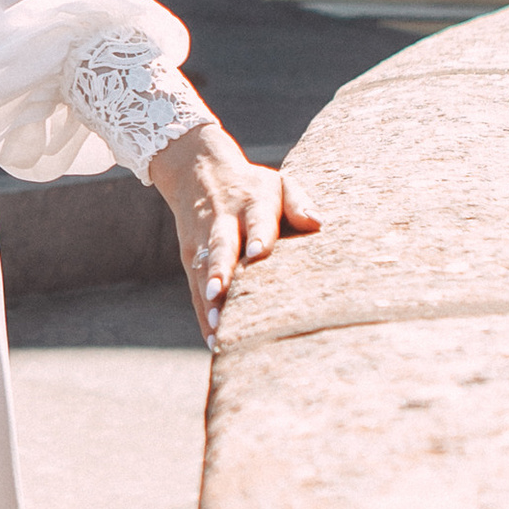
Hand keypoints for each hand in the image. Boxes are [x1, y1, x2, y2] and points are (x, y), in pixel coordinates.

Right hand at [146, 118, 319, 345]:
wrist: (199, 171)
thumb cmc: (254, 186)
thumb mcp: (278, 183)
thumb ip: (298, 202)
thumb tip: (318, 224)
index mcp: (252, 203)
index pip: (256, 220)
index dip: (258, 236)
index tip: (258, 253)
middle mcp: (223, 221)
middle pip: (221, 246)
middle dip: (221, 269)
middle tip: (220, 292)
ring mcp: (202, 241)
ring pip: (204, 270)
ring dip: (208, 297)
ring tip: (216, 324)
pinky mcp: (190, 257)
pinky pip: (195, 287)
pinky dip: (203, 313)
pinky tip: (212, 338)